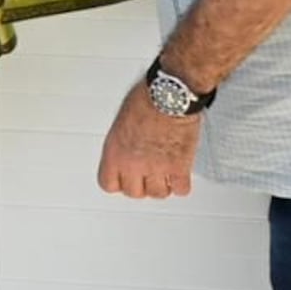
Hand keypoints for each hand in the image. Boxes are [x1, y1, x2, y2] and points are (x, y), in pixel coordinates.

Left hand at [97, 81, 200, 199]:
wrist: (170, 95)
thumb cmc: (147, 98)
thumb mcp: (120, 121)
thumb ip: (121, 143)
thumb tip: (126, 150)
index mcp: (114, 152)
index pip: (108, 184)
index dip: (118, 182)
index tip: (124, 179)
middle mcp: (133, 164)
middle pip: (134, 192)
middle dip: (142, 185)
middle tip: (148, 176)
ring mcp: (156, 168)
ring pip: (157, 194)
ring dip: (162, 186)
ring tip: (165, 176)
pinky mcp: (179, 167)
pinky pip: (180, 189)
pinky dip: (181, 184)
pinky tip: (181, 176)